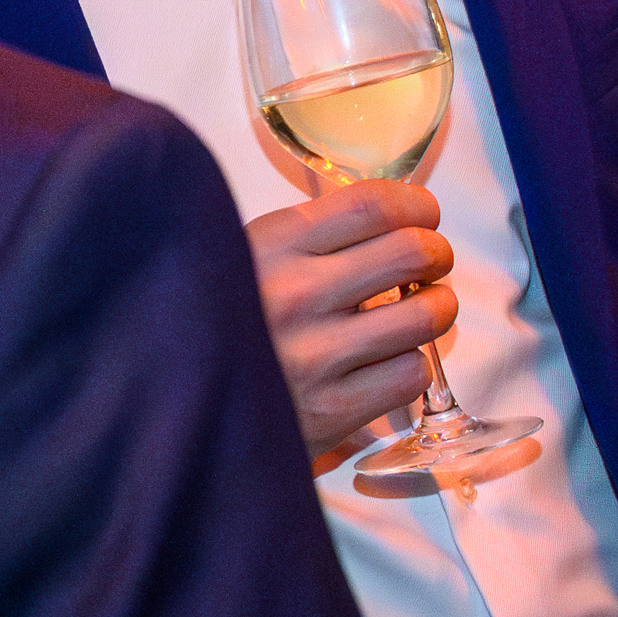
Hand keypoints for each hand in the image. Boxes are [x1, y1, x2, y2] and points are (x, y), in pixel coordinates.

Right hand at [242, 181, 455, 471]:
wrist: (180, 402)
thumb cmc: (222, 321)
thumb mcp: (246, 256)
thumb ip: (307, 236)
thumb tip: (387, 217)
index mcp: (274, 245)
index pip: (372, 204)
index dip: (415, 204)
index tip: (424, 213)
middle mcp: (297, 294)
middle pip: (411, 252)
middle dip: (436, 253)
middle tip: (430, 261)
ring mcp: (316, 355)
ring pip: (425, 315)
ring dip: (437, 307)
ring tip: (421, 309)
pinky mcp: (332, 412)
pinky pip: (411, 374)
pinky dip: (412, 364)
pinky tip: (389, 360)